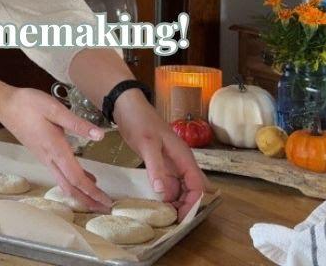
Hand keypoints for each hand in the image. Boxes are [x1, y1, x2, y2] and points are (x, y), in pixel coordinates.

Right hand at [0, 88, 112, 211]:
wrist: (4, 104)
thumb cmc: (28, 104)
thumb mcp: (54, 109)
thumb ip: (77, 124)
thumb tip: (100, 136)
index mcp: (56, 149)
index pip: (76, 178)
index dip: (92, 192)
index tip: (107, 202)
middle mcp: (49, 158)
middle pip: (69, 187)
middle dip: (88, 200)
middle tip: (105, 209)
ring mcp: (44, 158)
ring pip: (64, 182)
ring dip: (81, 193)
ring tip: (97, 198)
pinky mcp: (41, 154)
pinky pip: (59, 174)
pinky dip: (73, 181)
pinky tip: (84, 177)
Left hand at [111, 89, 206, 218]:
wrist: (127, 105)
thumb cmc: (140, 121)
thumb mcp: (147, 144)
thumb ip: (156, 168)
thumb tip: (163, 192)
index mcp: (184, 157)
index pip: (197, 185)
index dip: (193, 202)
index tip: (182, 217)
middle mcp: (181, 161)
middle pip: (191, 188)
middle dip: (186, 204)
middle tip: (172, 219)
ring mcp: (170, 162)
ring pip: (180, 186)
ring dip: (175, 199)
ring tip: (164, 214)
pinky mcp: (160, 161)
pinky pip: (168, 180)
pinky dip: (165, 191)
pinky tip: (156, 200)